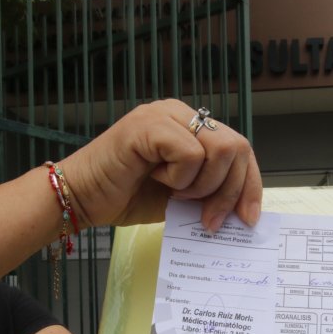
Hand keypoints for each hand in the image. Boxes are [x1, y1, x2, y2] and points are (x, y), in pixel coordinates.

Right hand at [61, 99, 261, 229]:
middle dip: (230, 192)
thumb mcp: (181, 198)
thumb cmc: (125, 196)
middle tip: (208, 219)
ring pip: (220, 149)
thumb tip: (243, 212)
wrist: (82, 199)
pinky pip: (190, 154)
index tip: (247, 219)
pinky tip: (156, 178)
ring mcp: (165, 114)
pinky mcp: (149, 124)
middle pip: (237, 147)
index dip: (250, 185)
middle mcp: (181, 114)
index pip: (239, 149)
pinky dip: (180, 177)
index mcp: (191, 127)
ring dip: (203, 184)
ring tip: (175, 193)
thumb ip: (209, 194)